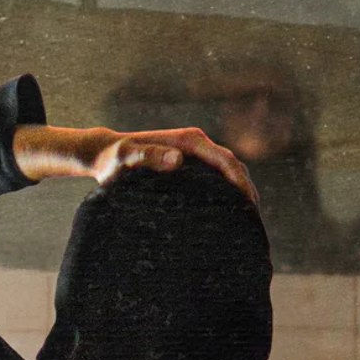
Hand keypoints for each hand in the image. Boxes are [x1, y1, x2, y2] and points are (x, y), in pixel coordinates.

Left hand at [100, 128, 257, 202]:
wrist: (106, 154)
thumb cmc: (115, 158)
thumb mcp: (127, 157)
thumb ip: (149, 156)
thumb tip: (178, 160)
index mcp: (190, 141)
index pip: (225, 159)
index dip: (240, 180)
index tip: (249, 202)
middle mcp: (196, 144)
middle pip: (232, 165)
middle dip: (246, 188)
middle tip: (254, 217)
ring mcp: (195, 154)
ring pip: (227, 171)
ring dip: (240, 190)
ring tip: (248, 218)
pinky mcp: (190, 165)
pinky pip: (216, 176)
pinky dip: (228, 191)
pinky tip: (229, 211)